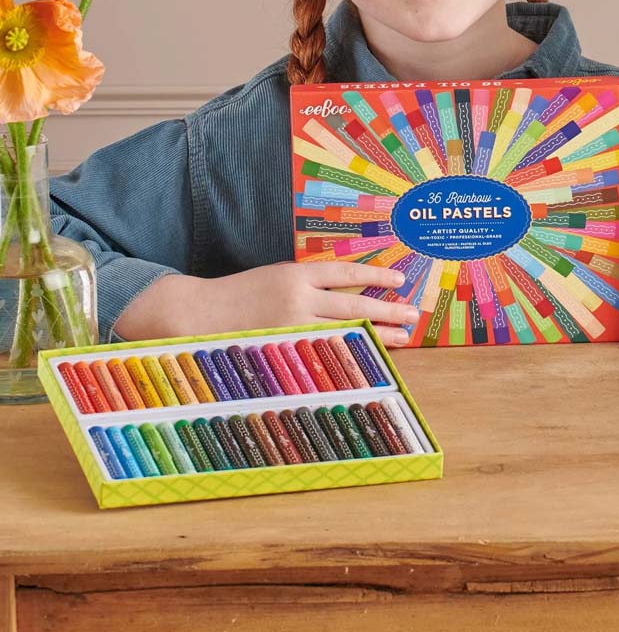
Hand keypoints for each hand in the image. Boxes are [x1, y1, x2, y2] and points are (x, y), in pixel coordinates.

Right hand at [114, 261, 419, 346]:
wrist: (192, 313)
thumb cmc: (237, 296)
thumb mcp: (273, 278)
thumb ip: (307, 285)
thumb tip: (349, 296)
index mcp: (294, 274)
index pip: (345, 272)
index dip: (375, 276)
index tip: (400, 281)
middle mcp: (297, 298)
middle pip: (354, 305)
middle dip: (387, 310)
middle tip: (413, 315)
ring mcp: (290, 328)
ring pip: (345, 332)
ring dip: (377, 334)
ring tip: (403, 337)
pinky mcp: (282, 350)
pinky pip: (323, 354)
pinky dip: (347, 355)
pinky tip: (366, 359)